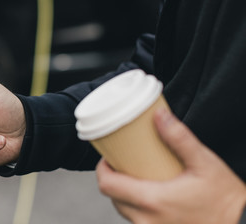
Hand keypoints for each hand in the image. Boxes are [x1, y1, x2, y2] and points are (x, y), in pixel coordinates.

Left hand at [96, 109, 245, 223]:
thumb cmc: (226, 200)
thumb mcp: (204, 163)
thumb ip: (179, 138)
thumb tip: (159, 115)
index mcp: (152, 201)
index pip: (107, 185)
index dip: (102, 169)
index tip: (108, 158)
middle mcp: (147, 221)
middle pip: (113, 198)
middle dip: (114, 180)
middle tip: (124, 164)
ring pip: (125, 211)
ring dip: (126, 195)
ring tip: (137, 177)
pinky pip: (138, 221)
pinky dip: (138, 209)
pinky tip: (150, 196)